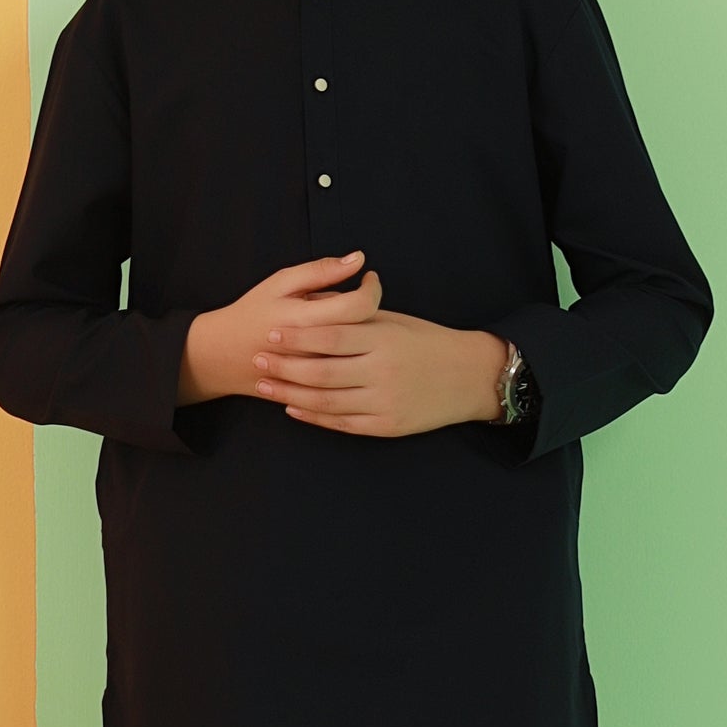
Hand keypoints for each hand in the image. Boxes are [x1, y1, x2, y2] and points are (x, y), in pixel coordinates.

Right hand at [178, 250, 380, 404]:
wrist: (224, 355)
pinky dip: (351, 357)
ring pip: (358, 356)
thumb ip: (320, 270)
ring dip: (361, 336)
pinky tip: (339, 344)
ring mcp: (315, 376)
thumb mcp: (280, 283)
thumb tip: (358, 259)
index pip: (358, 305)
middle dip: (368, 311)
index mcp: (305, 319)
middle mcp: (313, 351)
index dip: (372, 289)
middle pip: (364, 332)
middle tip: (359, 298)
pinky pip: (347, 375)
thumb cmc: (254, 313)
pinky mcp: (315, 391)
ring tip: (345, 322)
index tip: (368, 278)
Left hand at [254, 273, 506, 436]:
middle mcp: (382, 371)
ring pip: (327, 401)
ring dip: (290, 394)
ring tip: (265, 385)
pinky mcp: (387, 425)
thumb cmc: (428, 342)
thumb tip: (316, 301)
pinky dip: (314, 416)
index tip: (270, 332)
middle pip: (321, 371)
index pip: (330, 336)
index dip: (297, 336)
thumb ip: (357, 316)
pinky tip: (293, 408)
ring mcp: (384, 401)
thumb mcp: (395, 321)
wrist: (470, 376)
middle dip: (284, 367)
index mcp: (383, 338)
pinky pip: (343, 423)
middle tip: (256, 360)